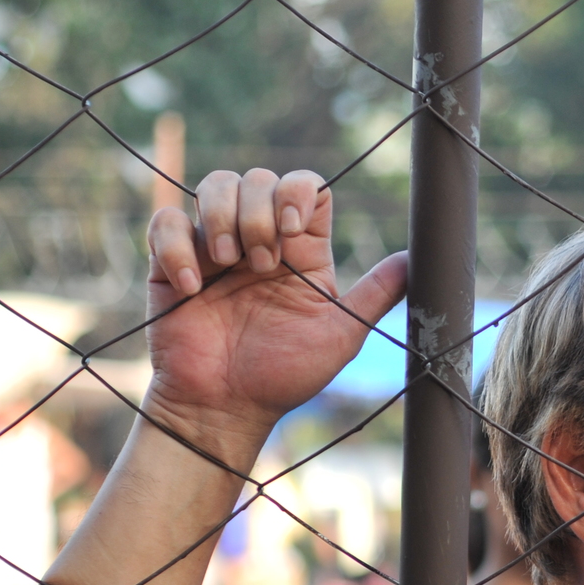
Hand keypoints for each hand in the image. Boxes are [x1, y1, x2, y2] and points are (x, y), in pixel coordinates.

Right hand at [145, 167, 406, 461]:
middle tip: (260, 265)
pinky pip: (166, 220)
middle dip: (259, 213)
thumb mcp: (341, 336)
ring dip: (222, 217)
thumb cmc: (284, 376)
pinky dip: (178, 246)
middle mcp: (260, 240)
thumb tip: (417, 260)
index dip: (298, 191)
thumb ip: (376, 295)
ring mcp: (214, 247)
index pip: (306, 186)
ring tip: (227, 265)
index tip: (293, 228)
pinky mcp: (172, 261)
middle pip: (259, 178)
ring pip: (214, 184)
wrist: (225, 406)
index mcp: (303, 251)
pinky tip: (194, 288)